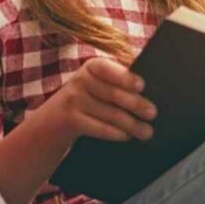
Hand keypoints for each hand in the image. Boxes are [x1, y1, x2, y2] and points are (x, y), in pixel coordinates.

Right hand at [35, 57, 156, 143]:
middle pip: (113, 94)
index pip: (108, 68)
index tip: (141, 86)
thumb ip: (118, 84)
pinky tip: (127, 136)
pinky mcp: (69, 120)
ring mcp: (73, 100)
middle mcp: (80, 80)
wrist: (51, 121)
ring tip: (147, 131)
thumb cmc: (88, 100)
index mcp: (92, 67)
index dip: (124, 77)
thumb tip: (148, 97)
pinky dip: (114, 133)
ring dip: (131, 124)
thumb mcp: (98, 85)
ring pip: (109, 113)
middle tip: (152, 113)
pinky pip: (97, 127)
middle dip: (135, 104)